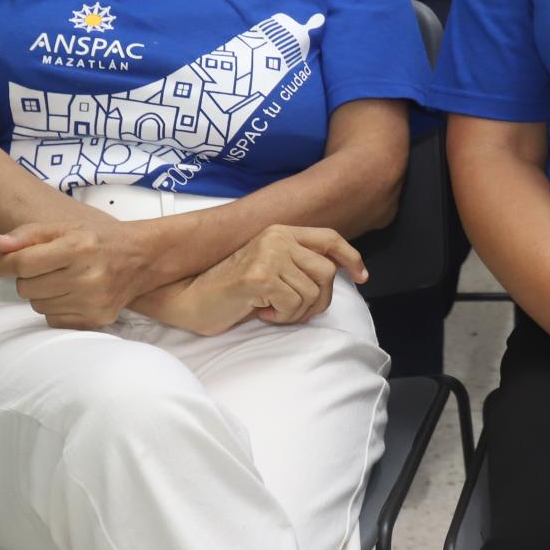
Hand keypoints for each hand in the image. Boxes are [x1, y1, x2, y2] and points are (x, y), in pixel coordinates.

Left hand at [0, 217, 175, 328]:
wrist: (144, 258)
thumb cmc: (100, 239)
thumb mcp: (67, 227)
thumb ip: (28, 234)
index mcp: (78, 248)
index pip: (22, 264)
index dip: (7, 264)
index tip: (9, 262)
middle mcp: (87, 276)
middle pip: (25, 288)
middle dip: (27, 277)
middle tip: (45, 268)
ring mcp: (93, 301)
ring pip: (37, 306)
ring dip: (41, 293)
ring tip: (61, 280)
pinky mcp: (97, 319)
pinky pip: (53, 320)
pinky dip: (55, 308)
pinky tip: (71, 294)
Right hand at [157, 225, 366, 334]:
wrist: (187, 298)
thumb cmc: (229, 291)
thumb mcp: (270, 270)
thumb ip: (297, 265)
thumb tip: (335, 275)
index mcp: (281, 232)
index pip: (329, 238)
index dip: (351, 256)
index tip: (362, 276)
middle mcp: (278, 237)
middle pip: (326, 272)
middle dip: (317, 300)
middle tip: (292, 312)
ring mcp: (269, 254)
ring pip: (312, 292)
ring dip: (295, 312)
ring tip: (271, 310)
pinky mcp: (260, 276)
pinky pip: (293, 305)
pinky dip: (281, 317)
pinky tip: (260, 311)